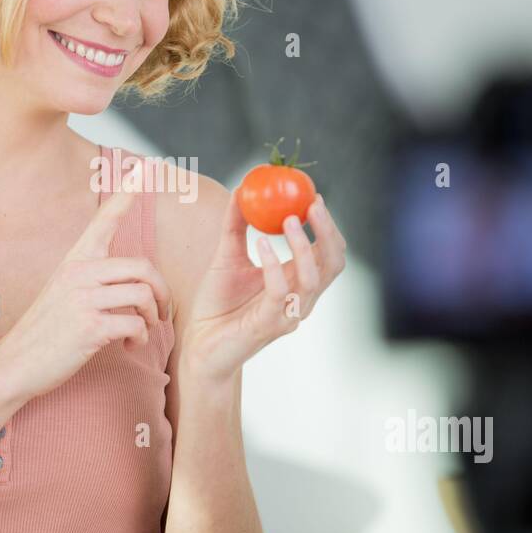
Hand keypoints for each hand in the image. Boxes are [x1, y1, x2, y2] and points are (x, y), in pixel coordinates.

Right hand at [0, 161, 173, 399]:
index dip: (128, 192)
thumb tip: (129, 277)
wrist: (14, 364)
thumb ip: (93, 278)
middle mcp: (79, 273)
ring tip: (143, 331)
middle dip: (162, 292)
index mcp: (75, 260)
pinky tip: (129, 345)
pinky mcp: (88, 327)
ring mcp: (83, 299)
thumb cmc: (46, 331)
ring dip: (152, 318)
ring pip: (143, 296)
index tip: (146, 165)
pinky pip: (134, 324)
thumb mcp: (64, 291)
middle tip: (162, 313)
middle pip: (143, 267)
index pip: (105, 219)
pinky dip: (139, 337)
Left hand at [181, 191, 346, 380]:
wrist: (199, 343)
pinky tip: (261, 243)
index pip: (327, 253)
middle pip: (332, 264)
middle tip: (312, 204)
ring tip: (287, 218)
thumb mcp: (226, 256)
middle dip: (327, 231)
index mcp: (296, 282)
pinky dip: (273, 265)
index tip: (314, 197)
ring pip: (312, 279)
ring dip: (302, 246)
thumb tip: (241, 189)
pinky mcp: (268, 325)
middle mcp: (300, 299)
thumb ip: (236, 225)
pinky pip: (279, 293)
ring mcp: (287, 314)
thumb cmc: (217, 303)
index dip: (327, 226)